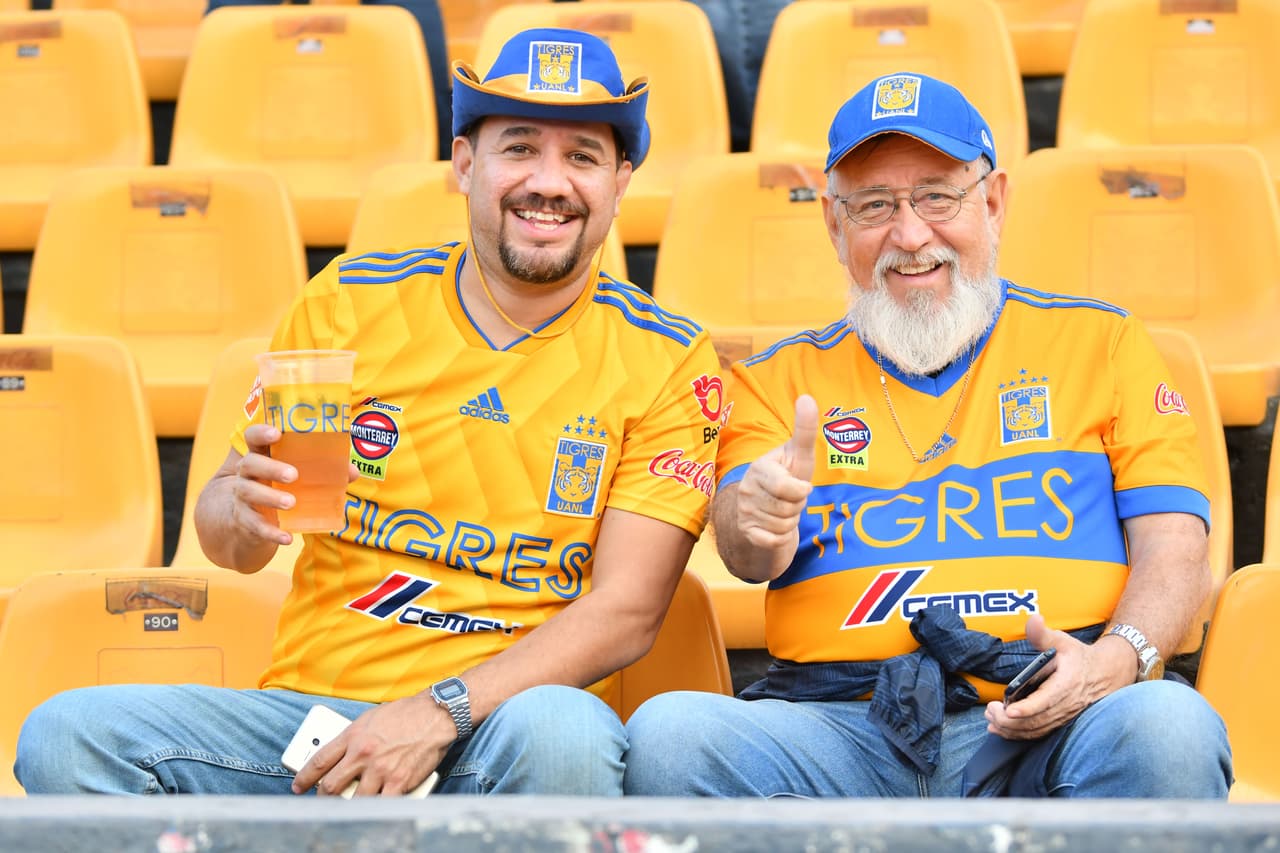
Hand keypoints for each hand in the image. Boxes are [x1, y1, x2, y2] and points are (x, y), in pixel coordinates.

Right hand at [229, 424, 359, 546]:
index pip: (253, 437)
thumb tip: (353, 471)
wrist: (249, 520)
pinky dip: (272, 532)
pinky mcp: (246, 521)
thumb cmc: (279, 487)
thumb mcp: (296, 474)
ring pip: (249, 493)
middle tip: (293, 475)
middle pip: (250, 464)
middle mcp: (247, 474)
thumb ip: (323, 469)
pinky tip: (288, 538)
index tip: (276, 432)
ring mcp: (243, 497)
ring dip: (270, 498)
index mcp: (261, 455)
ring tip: (291, 503)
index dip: (261, 432)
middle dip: (271, 468)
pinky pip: (255, 526)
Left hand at [291, 694, 453, 796]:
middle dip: (324, 797)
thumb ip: (355, 737)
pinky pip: (380, 804)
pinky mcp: (398, 782)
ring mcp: (380, 770)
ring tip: (351, 804)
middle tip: (324, 800)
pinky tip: (374, 807)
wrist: (436, 715)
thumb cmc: (406, 714)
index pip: (319, 760)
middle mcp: (363, 753)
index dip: (305, 777)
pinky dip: (376, 807)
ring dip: (350, 804)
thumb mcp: (372, 718)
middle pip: (331, 785)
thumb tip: (342, 755)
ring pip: (354, 799)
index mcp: (353, 735)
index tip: (298, 786)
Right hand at [732, 395, 818, 574]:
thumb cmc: (786, 478)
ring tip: (782, 510)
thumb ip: (804, 430)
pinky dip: (781, 538)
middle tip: (790, 499)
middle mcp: (747, 488)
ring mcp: (743, 511)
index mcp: (759, 467)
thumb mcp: (799, 456)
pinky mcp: (745, 531)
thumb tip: (807, 397)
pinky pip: (774, 541)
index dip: (801, 490)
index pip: (788, 488)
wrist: (763, 511)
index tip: (799, 485)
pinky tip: (774, 527)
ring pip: (784, 526)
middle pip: (789, 508)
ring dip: (790, 522)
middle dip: (797, 506)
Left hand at [984, 614, 1135, 739]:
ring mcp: (1064, 717)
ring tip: (991, 721)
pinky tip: (1003, 730)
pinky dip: (1020, 735)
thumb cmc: (1080, 657)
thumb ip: (1043, 634)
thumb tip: (1033, 619)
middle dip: (1010, 721)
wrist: (1106, 674)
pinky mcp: (1060, 722)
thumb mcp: (1063, 642)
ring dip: (1012, 729)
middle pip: (1036, 720)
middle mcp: (1066, 705)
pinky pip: (1040, 733)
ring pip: (1037, 730)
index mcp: (1066, 685)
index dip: (1027, 708)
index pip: (1045, 701)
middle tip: (990, 712)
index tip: (1008, 710)